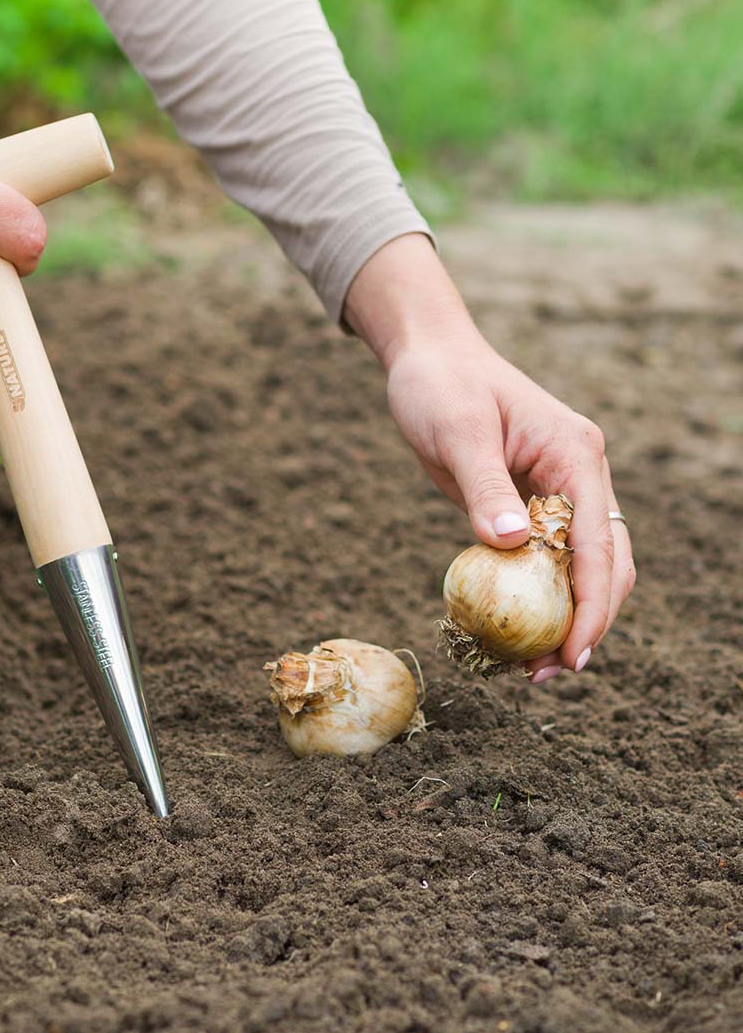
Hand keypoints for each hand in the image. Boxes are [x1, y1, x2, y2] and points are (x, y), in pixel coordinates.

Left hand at [345, 234, 635, 681]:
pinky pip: (544, 557)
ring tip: (532, 666)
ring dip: (565, 615)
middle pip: (605, 563)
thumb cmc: (440, 386)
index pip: (599, 542)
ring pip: (580, 566)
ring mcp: (560, 489)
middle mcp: (580, 474)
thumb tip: (511, 543)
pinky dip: (535, 595)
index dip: (593, 602)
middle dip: (587, 622)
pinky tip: (512, 629)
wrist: (426, 358)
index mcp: (576, 454)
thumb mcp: (458, 432)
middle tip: (548, 673)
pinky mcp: (531, 502)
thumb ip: (485, 487)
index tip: (574, 653)